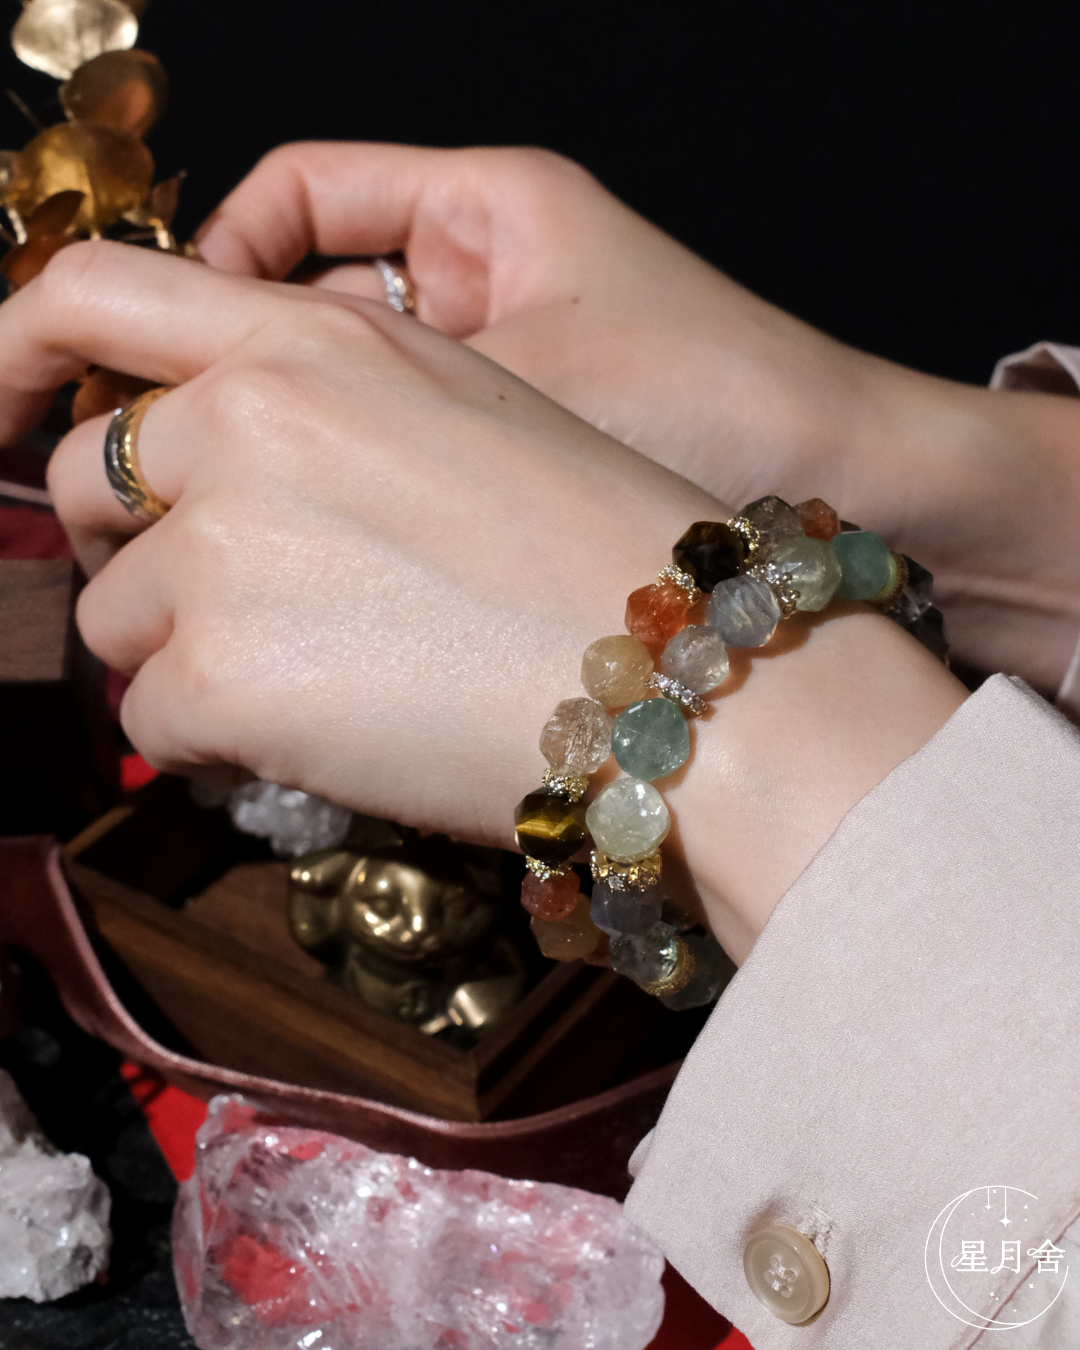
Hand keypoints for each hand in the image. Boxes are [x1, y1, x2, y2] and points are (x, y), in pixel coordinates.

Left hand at [20, 241, 963, 960]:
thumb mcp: (463, 415)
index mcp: (312, 343)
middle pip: (86, 488)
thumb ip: (319, 412)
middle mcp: (245, 421)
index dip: (11, 349)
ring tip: (329, 681)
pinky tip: (330, 736)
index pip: (92, 295)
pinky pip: (153, 723)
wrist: (686, 675)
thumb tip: (216, 474)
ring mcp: (224, 547)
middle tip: (242, 607)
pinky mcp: (221, 675)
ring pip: (116, 619)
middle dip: (143, 554)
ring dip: (192, 656)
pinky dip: (218, 741)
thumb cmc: (605, 552)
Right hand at [197, 143, 1079, 690]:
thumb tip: (219, 418)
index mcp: (486, 208)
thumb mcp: (522, 369)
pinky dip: (355, 504)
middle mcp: (487, 283)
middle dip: (234, 378)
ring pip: (345, 399)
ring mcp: (501, 374)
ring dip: (291, 454)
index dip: (213, 263)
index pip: (298, 199)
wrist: (840, 506)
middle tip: (168, 468)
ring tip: (234, 526)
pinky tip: (317, 562)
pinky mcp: (519, 460)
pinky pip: (402, 465)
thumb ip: (364, 382)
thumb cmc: (712, 401)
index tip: (157, 356)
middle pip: (304, 304)